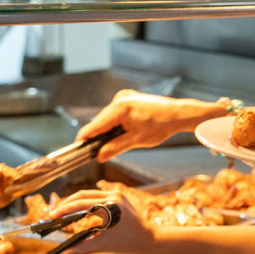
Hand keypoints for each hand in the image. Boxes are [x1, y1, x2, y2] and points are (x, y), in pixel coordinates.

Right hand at [48, 191, 156, 253]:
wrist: (149, 238)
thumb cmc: (130, 242)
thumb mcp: (103, 245)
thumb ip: (81, 249)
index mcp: (109, 206)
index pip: (81, 203)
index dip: (64, 209)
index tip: (52, 216)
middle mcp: (113, 196)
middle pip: (82, 195)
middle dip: (66, 204)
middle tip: (53, 214)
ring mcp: (116, 194)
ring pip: (89, 194)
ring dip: (75, 202)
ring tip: (62, 212)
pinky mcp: (118, 197)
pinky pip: (97, 196)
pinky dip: (85, 202)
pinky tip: (77, 211)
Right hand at [76, 90, 214, 162]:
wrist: (178, 114)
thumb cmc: (160, 126)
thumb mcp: (137, 140)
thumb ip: (116, 147)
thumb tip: (99, 156)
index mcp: (119, 108)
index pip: (95, 125)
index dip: (85, 138)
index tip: (77, 148)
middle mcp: (119, 99)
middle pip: (100, 121)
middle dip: (98, 136)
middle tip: (96, 152)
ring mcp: (124, 97)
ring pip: (108, 117)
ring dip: (109, 129)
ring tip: (116, 141)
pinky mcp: (128, 98)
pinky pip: (116, 113)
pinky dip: (116, 123)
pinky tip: (124, 131)